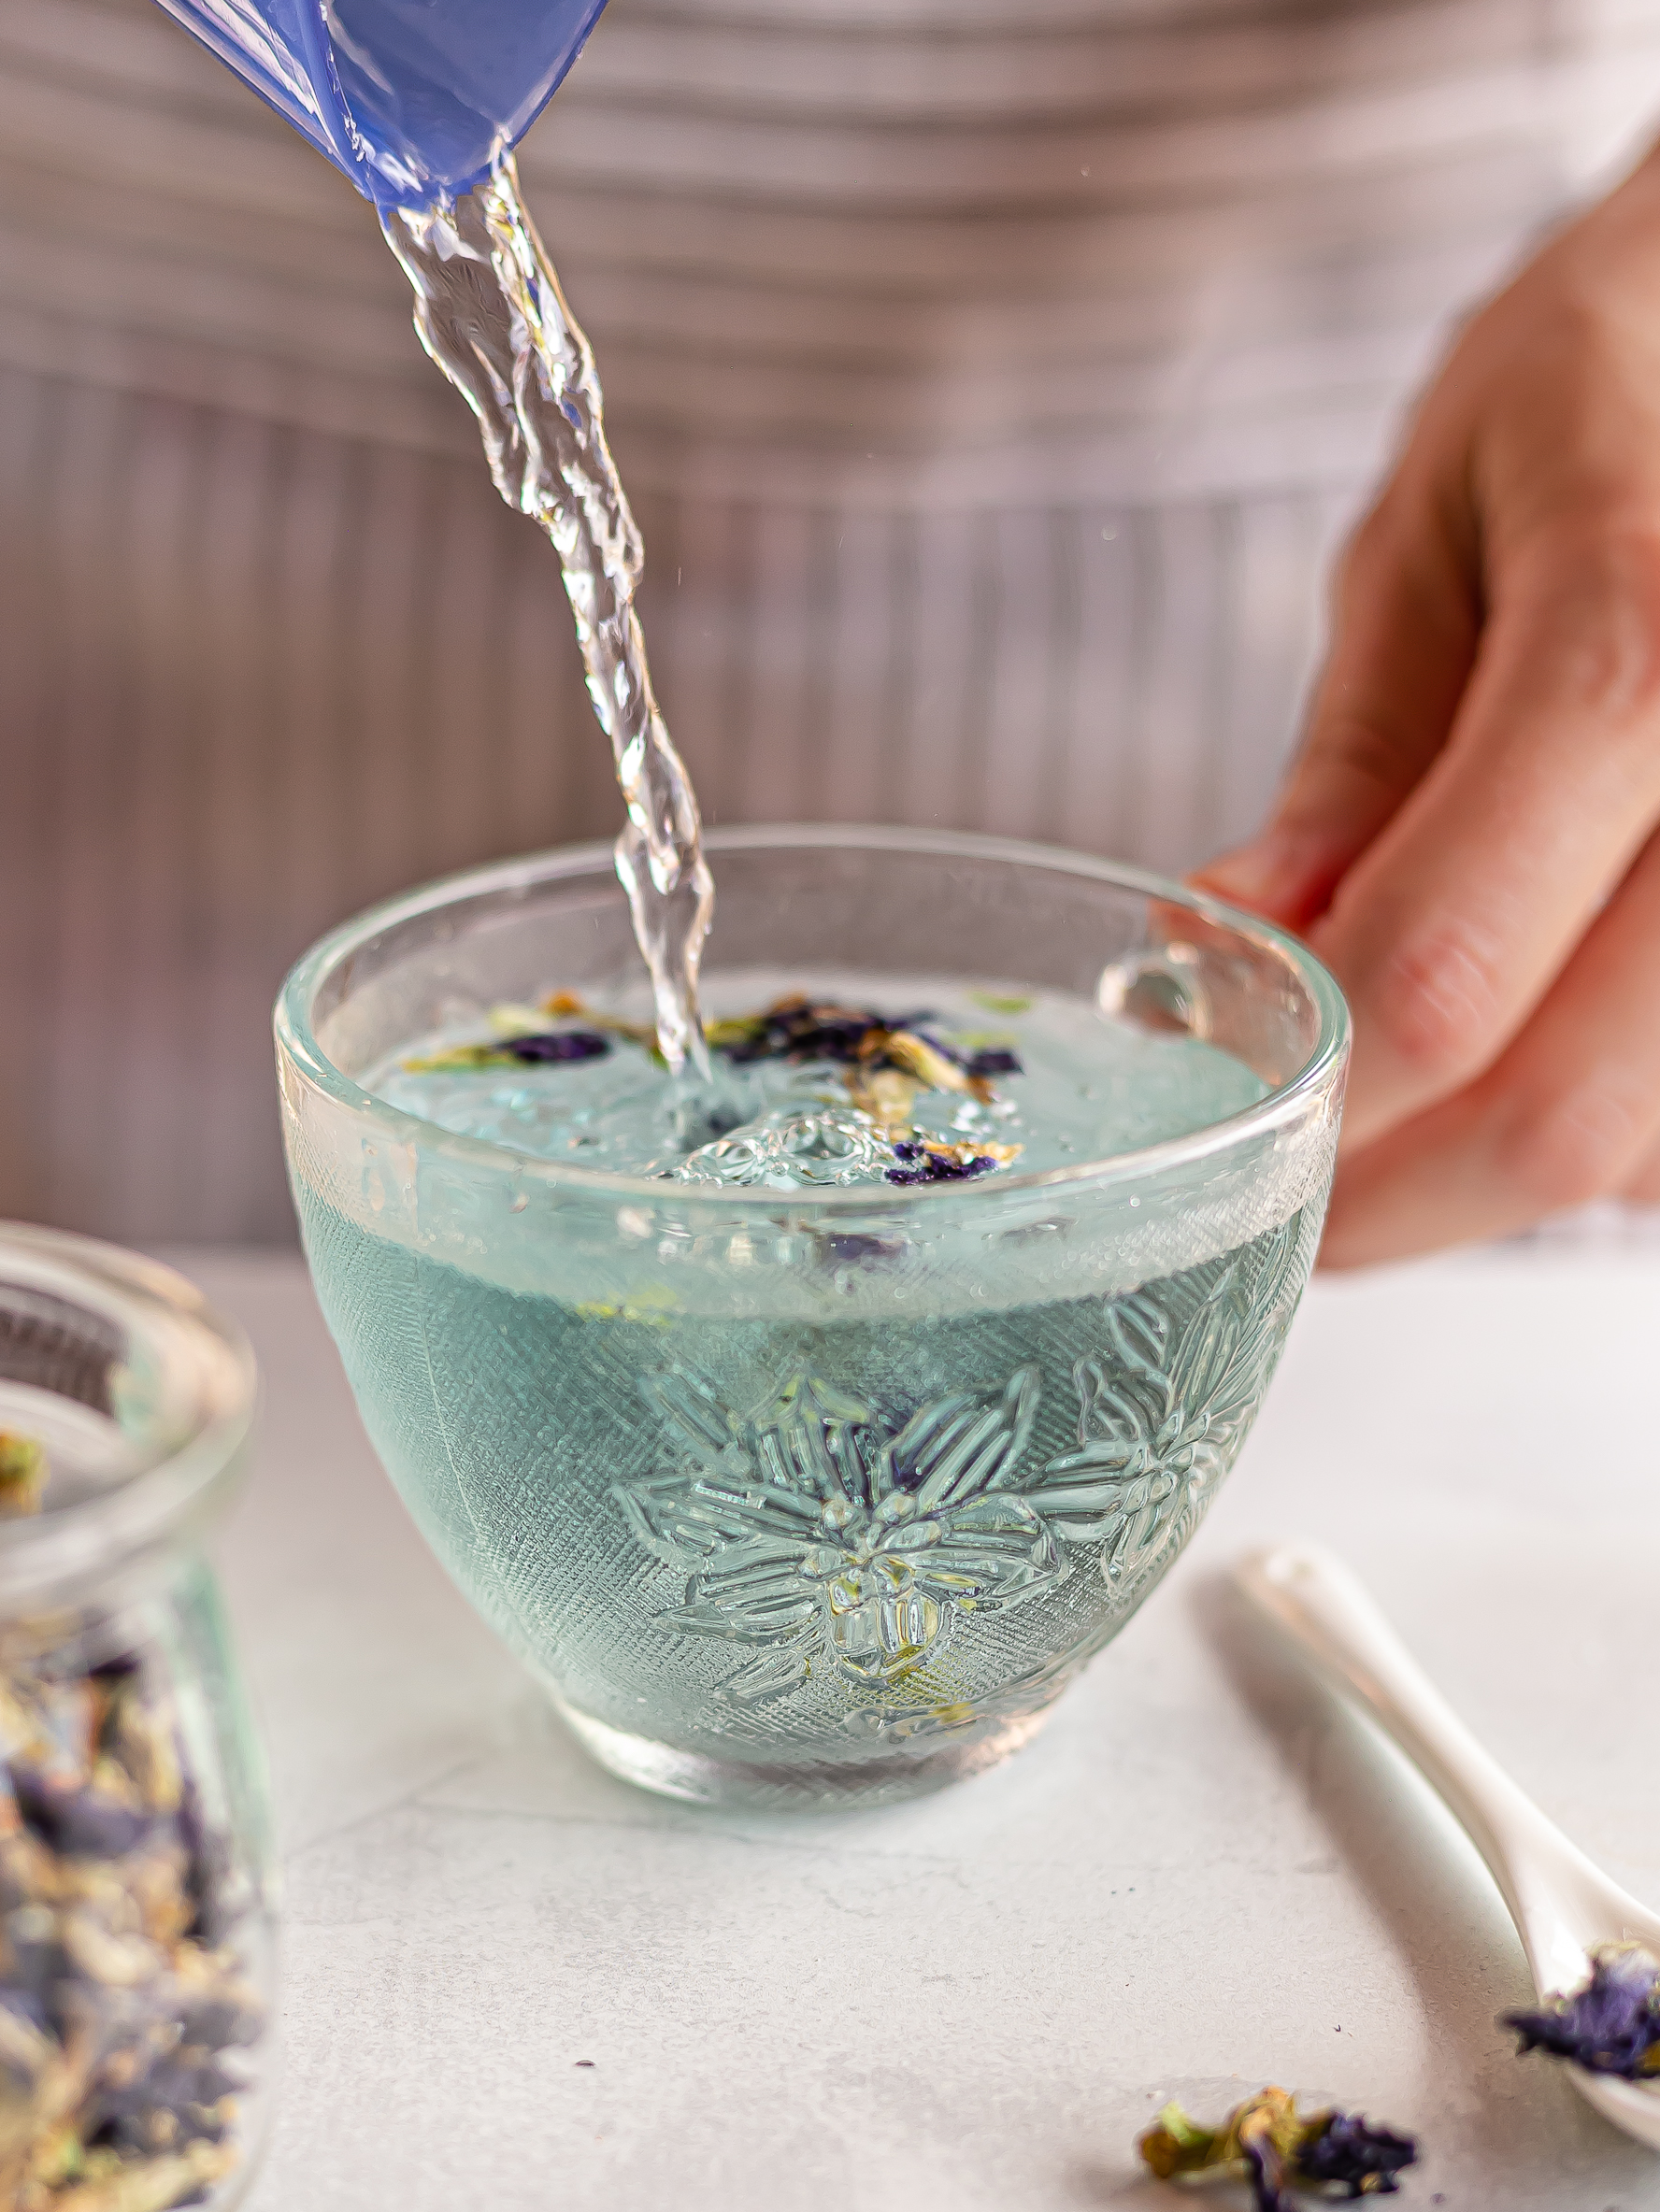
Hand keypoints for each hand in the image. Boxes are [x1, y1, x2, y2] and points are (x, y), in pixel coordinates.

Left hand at [1197, 145, 1659, 1265]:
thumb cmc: (1626, 374)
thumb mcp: (1437, 532)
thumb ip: (1354, 767)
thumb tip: (1232, 954)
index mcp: (1645, 632)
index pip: (1444, 970)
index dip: (1308, 1100)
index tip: (1224, 1121)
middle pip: (1568, 1112)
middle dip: (1391, 1199)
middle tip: (1293, 1206)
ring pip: (1649, 1151)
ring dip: (1501, 1175)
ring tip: (1414, 1095)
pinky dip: (1612, 1124)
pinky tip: (1545, 1040)